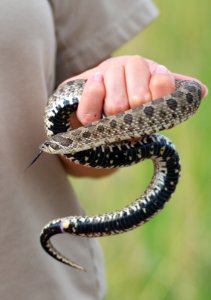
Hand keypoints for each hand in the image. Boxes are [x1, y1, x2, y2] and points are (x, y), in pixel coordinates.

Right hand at [61, 55, 207, 176]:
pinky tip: (92, 116)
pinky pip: (89, 106)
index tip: (147, 114)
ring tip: (111, 120)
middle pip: (139, 99)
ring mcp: (106, 71)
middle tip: (128, 123)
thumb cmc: (132, 109)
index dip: (155, 105)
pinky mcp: (83, 83)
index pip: (162, 83)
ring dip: (115, 122)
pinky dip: (92, 114)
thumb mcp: (155, 105)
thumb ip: (174, 97)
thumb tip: (202, 91)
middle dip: (134, 120)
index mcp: (152, 70)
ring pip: (116, 106)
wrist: (98, 111)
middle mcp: (131, 65)